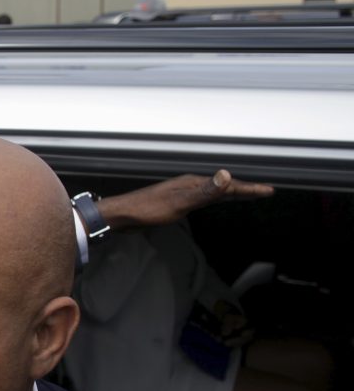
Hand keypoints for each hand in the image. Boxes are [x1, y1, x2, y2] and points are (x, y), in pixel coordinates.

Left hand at [97, 170, 273, 230]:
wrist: (122, 215)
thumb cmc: (147, 210)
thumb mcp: (179, 202)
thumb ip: (204, 192)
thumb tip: (226, 175)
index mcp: (193, 183)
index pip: (228, 185)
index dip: (249, 189)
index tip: (269, 191)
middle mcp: (190, 185)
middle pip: (224, 186)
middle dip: (246, 189)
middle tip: (265, 191)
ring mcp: (182, 192)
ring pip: (214, 191)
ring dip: (232, 192)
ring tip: (247, 194)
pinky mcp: (176, 201)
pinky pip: (204, 198)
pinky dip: (217, 198)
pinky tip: (215, 200)